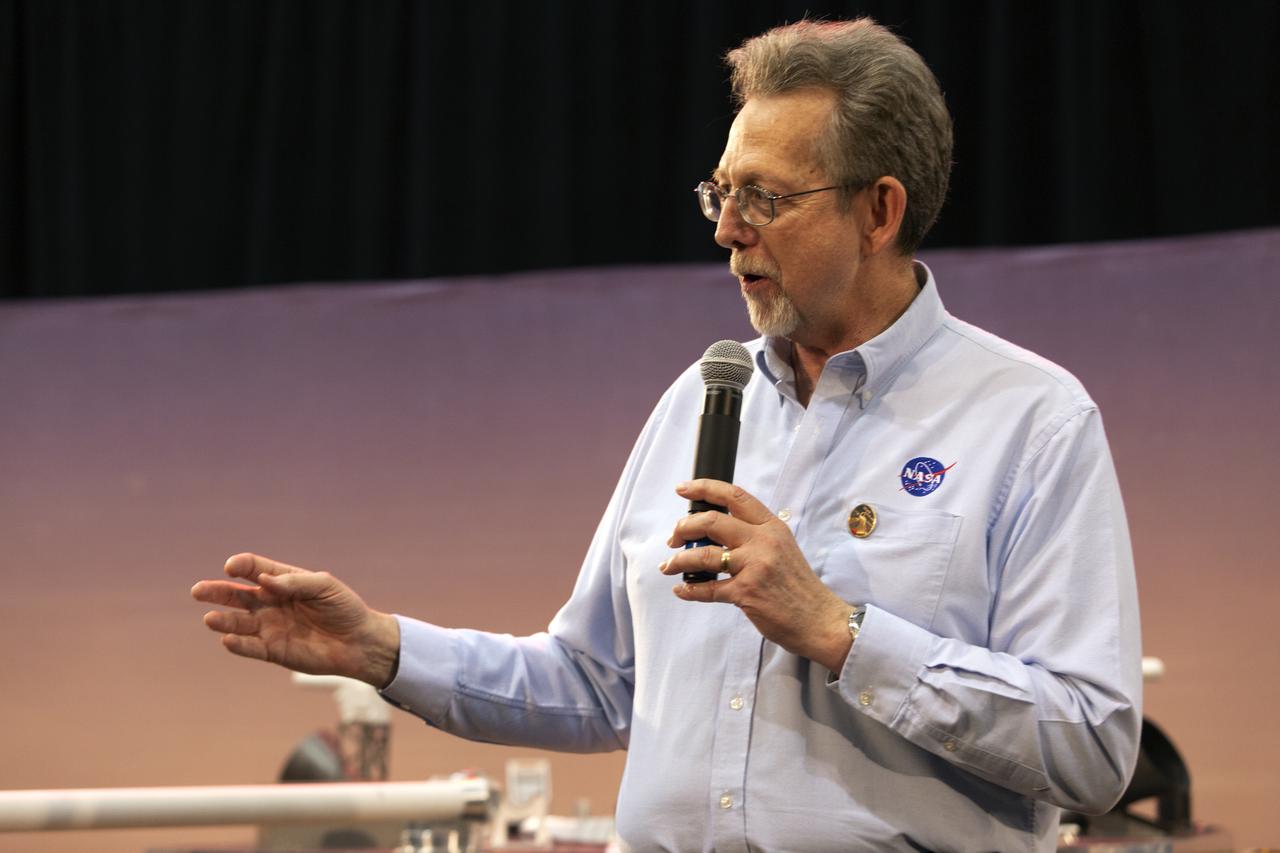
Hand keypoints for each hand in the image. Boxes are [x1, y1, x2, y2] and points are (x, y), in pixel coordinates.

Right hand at [191, 553, 400, 687]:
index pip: (256, 568)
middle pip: (238, 595)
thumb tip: (265, 580)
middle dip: (217, 592)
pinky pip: (251, 647)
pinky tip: (227, 639)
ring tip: (210, 618)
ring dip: (224, 620)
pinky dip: (238, 644)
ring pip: (239, 622)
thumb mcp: (325, 586)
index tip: (232, 567)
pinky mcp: (273, 651)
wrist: (359, 642)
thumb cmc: (344, 608)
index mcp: (284, 581)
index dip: (242, 565)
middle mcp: (271, 603)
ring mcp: (270, 627)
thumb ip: (295, 582)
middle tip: (198, 591)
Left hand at [661, 480, 852, 672]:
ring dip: (679, 559)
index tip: (683, 488)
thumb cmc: (797, 585)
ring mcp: (754, 566)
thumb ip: (754, 535)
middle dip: (683, 527)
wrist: (819, 619)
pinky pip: (708, 589)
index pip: (734, 496)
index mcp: (772, 526)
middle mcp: (763, 541)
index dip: (704, 488)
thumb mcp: (782, 547)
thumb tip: (714, 529)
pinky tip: (682, 589)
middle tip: (674, 537)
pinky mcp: (746, 592)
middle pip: (711, 521)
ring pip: (703, 554)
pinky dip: (689, 589)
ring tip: (669, 565)